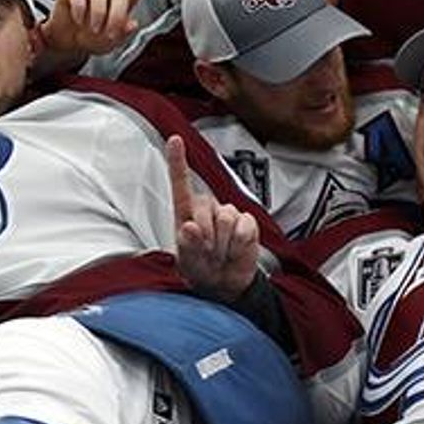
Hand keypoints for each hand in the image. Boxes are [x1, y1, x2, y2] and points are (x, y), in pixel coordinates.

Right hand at [40, 0, 159, 60]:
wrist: (66, 42)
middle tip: (111, 33)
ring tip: (93, 29)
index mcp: (121, 1)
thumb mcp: (110, 43)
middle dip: (117, 14)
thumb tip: (131, 24)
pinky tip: (79, 19)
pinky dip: (79, 10)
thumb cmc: (91, 37)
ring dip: (98, 15)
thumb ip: (122, 35)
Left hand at [167, 135, 259, 299]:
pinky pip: (244, 230)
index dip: (178, 161)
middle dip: (205, 236)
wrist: (223, 283)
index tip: (175, 140)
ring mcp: (229, 213)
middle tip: (206, 252)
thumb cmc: (199, 266)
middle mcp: (208, 208)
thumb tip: (191, 227)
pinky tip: (234, 251)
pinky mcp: (248, 222)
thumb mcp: (186, 259)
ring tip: (219, 253)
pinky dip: (238, 246)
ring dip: (222, 244)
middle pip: (206, 209)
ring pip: (226, 220)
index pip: (180, 182)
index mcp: (186, 211)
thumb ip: (187, 244)